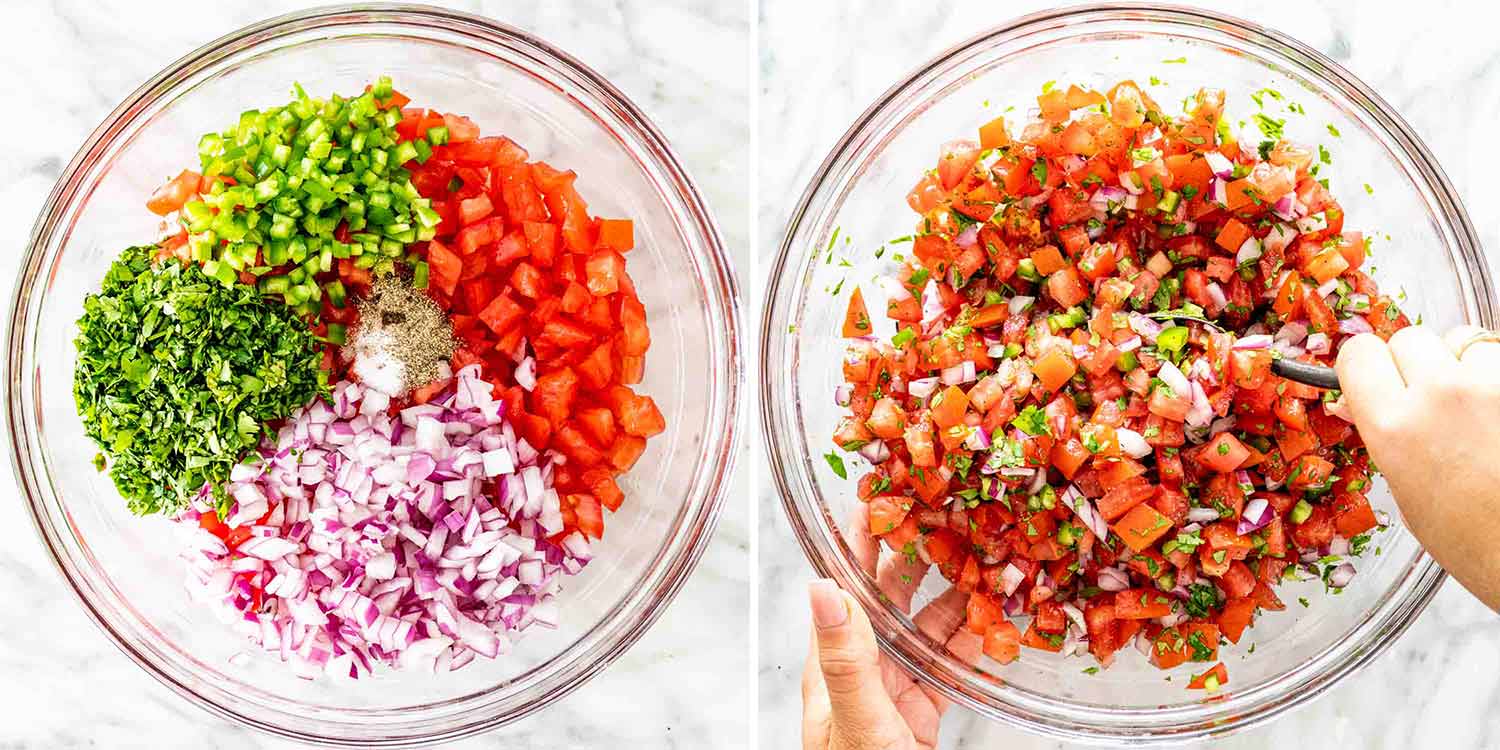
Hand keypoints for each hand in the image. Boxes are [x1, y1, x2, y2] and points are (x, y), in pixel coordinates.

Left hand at [801, 510, 981, 749]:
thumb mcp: (855, 719)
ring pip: (926, 630)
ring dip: (956, 598)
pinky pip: (947, 666)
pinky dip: (971, 643)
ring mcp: (893, 690)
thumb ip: (846, 659)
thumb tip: (821, 589)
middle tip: (948, 517)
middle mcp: (862, 670)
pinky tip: (991, 622)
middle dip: (919, 557)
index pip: (845, 587)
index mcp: (833, 665)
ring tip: (982, 561)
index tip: (880, 500)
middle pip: (890, 599)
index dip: (860, 542)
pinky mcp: (921, 712)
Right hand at [1336, 325, 1499, 609]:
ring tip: (1479, 406)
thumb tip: (1362, 402)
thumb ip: (1386, 436)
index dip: (1365, 367)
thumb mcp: (1408, 496)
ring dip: (1467, 363)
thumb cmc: (1477, 546)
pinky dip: (1499, 377)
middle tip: (1429, 400)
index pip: (1359, 354)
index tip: (1373, 380)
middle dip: (1416, 363)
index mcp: (1395, 427)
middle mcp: (1442, 395)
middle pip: (1411, 338)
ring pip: (1464, 339)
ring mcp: (1495, 385)